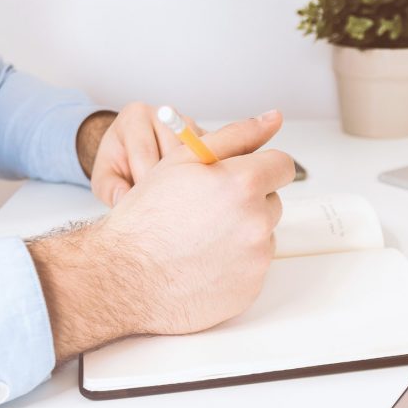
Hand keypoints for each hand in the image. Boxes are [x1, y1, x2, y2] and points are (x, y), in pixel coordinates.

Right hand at [30, 110, 292, 361]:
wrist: (125, 277)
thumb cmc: (147, 217)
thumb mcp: (183, 160)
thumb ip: (235, 135)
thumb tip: (273, 118)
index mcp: (243, 183)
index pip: (282, 165)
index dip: (260, 168)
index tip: (242, 176)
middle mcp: (257, 222)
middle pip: (272, 202)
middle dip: (248, 202)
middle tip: (207, 210)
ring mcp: (256, 259)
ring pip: (263, 236)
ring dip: (242, 233)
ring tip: (201, 238)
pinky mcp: (251, 289)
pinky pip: (253, 268)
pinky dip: (235, 264)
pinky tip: (202, 263)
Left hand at [77, 102, 204, 207]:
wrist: (133, 152)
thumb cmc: (118, 164)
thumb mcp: (104, 177)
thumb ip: (110, 189)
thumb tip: (124, 200)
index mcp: (134, 116)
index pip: (145, 151)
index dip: (145, 182)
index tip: (144, 205)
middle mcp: (164, 113)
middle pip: (173, 153)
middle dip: (167, 183)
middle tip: (162, 206)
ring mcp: (188, 123)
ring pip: (195, 156)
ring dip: (187, 181)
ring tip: (175, 200)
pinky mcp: (206, 136)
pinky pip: (210, 159)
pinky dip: (202, 177)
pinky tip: (190, 192)